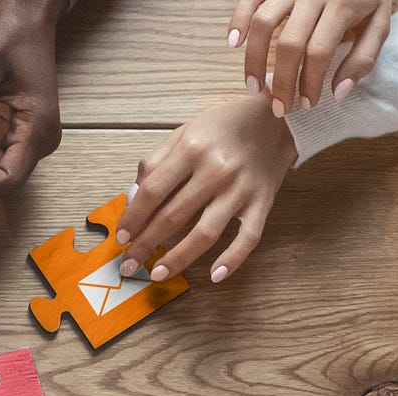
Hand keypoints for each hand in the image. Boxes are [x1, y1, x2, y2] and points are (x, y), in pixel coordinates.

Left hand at [113, 95, 296, 284]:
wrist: (277, 119)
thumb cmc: (223, 127)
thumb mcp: (184, 132)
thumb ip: (155, 163)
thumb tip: (132, 198)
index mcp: (191, 149)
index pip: (152, 192)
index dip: (133, 218)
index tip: (121, 238)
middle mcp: (215, 170)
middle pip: (173, 216)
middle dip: (146, 244)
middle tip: (130, 264)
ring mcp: (241, 189)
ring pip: (205, 233)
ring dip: (179, 258)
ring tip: (158, 274)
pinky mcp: (263, 202)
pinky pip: (248, 237)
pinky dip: (232, 259)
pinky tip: (215, 276)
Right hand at [230, 0, 389, 116]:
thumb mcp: (379, 24)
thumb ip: (363, 58)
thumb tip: (337, 93)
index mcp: (343, 6)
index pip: (319, 52)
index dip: (310, 82)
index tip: (307, 104)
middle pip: (289, 44)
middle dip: (282, 82)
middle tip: (279, 108)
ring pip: (263, 24)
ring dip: (253, 60)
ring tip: (252, 87)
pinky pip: (249, 1)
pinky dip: (237, 21)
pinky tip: (234, 43)